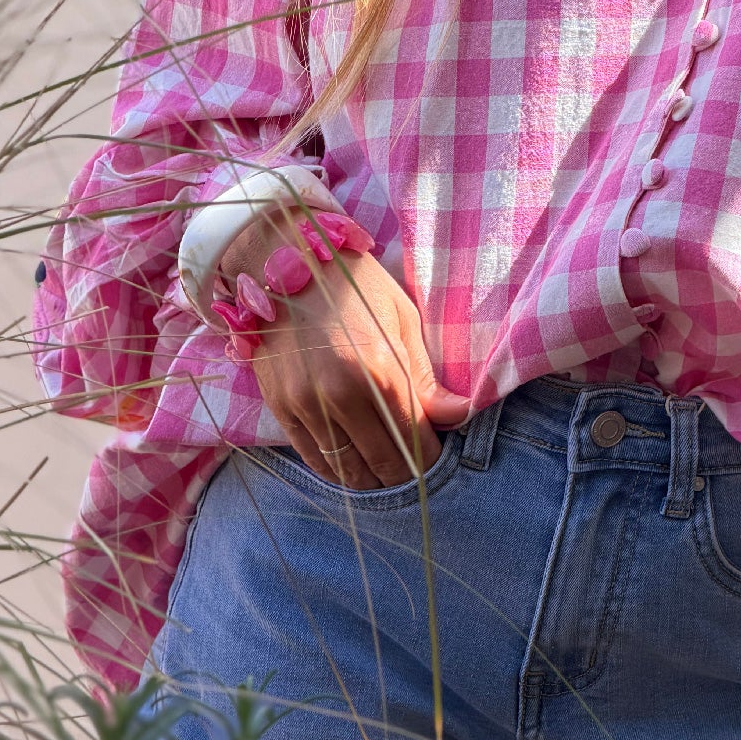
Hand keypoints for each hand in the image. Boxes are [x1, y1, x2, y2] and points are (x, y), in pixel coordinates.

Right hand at [221, 209, 471, 488]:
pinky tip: (354, 465)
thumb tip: (460, 415)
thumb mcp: (401, 318)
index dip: (429, 455)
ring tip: (387, 470)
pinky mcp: (280, 407)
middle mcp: (339, 395)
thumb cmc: (353, 285)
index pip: (412, 439)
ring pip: (347, 470)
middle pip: (381, 463)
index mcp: (378, 370)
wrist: (283, 261)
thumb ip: (425, 377)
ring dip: (372, 478)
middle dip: (404, 474)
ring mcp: (305, 404)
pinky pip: (314, 458)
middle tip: (415, 469)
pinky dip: (338, 470)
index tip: (436, 455)